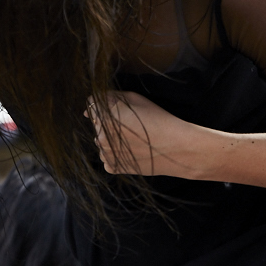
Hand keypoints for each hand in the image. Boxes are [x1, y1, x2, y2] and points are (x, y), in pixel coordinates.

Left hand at [94, 92, 210, 178]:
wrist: (176, 148)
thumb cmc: (158, 120)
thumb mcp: (135, 99)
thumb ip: (109, 97)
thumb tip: (89, 106)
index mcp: (103, 117)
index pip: (92, 107)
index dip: (105, 107)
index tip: (119, 111)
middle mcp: (100, 136)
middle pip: (97, 125)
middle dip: (108, 124)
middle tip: (132, 127)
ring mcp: (105, 154)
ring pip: (101, 142)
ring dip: (111, 140)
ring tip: (134, 140)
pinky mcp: (112, 167)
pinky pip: (108, 158)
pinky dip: (116, 155)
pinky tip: (132, 151)